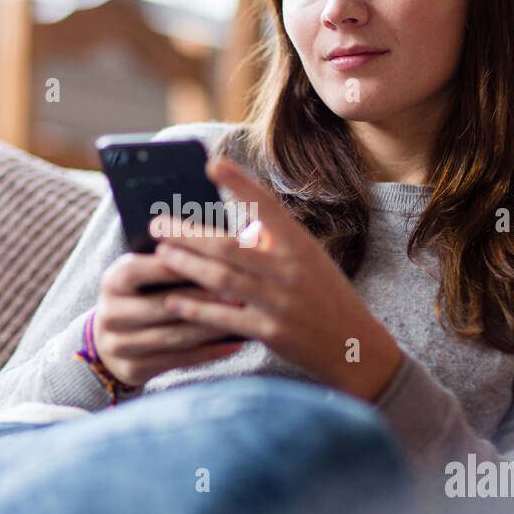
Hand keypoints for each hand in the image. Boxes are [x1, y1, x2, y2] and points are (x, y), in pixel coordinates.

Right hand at [89, 246, 247, 388]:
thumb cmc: (142, 297)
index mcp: (112, 281)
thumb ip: (172, 261)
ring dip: (211, 327)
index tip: (216, 262)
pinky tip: (235, 344)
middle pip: (163, 306)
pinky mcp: (132, 369)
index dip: (178, 266)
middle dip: (204, 300)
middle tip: (240, 294)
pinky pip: (178, 361)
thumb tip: (219, 245)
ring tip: (242, 318)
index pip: (144, 269)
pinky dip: (209, 353)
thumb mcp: (144, 276)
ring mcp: (118, 344)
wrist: (111, 342)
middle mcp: (110, 313)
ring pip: (173, 336)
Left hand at [148, 155, 403, 402]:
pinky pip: (225, 317)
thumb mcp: (308, 263)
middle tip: (157, 225)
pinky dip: (196, 309)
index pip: (266, 205)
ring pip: (222, 278)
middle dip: (188, 234)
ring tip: (160, 255)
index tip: (212, 164)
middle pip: (229, 246)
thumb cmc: (327, 299)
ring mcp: (281, 301)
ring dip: (186, 266)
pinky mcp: (272, 331)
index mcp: (300, 245)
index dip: (239, 183)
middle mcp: (290, 269)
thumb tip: (236, 230)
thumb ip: (274, 246)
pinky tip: (173, 301)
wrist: (356, 349)